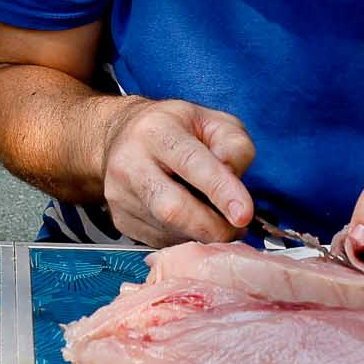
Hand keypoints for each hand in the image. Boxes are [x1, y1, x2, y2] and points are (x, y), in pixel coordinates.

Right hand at [96, 98, 255, 246]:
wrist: (119, 137)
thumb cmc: (172, 129)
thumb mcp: (211, 121)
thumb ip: (233, 145)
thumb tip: (235, 182)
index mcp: (156, 131)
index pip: (191, 163)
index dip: (220, 190)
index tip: (244, 214)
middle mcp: (130, 162)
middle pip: (173, 208)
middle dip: (213, 227)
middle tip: (238, 229)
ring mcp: (121, 195)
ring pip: (169, 231)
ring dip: (201, 234)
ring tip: (214, 220)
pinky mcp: (119, 219)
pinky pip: (160, 241)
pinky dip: (184, 238)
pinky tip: (190, 223)